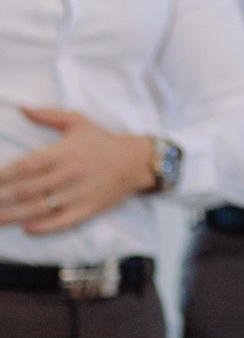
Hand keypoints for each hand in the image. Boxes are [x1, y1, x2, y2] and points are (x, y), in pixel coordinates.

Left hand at [0, 109, 157, 235]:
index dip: (6, 175)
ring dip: (16, 216)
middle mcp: (69, 174)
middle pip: (29, 190)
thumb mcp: (77, 121)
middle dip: (3, 198)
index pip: (28, 165)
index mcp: (64, 152)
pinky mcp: (89, 209)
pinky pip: (65, 221)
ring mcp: (79, 194)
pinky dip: (46, 227)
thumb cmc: (102, 141)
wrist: (136, 161)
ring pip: (42, 208)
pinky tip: (28, 229)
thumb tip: (22, 108)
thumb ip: (48, 115)